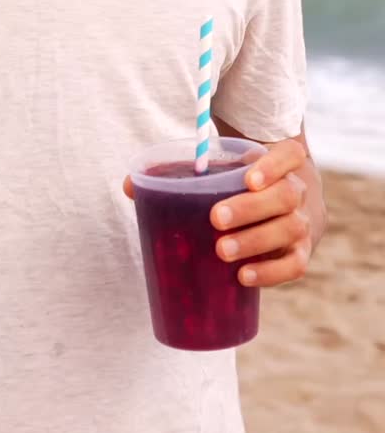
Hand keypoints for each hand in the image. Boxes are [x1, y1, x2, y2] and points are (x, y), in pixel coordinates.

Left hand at [122, 139, 311, 287]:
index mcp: (280, 162)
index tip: (247, 178)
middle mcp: (297, 191)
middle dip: (250, 209)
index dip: (273, 165)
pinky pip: (294, 266)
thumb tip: (130, 186)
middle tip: (215, 219)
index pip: (288, 155)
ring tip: (221, 251)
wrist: (278, 207)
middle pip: (285, 195)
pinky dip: (270, 273)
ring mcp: (302, 224)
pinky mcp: (299, 255)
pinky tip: (243, 277)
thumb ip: (177, 173)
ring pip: (289, 230)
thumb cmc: (237, 186)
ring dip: (255, 241)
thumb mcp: (218, 172)